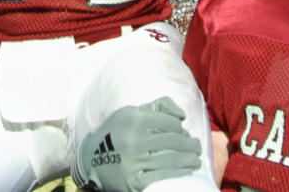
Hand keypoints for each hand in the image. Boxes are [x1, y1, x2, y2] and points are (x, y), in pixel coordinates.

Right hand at [73, 97, 201, 191]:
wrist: (92, 159)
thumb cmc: (118, 132)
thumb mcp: (131, 113)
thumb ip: (157, 107)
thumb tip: (181, 115)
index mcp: (133, 120)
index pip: (169, 122)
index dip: (180, 128)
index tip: (184, 132)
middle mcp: (133, 140)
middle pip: (172, 141)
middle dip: (190, 144)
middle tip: (196, 146)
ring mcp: (133, 162)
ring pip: (170, 159)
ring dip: (189, 159)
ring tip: (196, 159)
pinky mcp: (133, 181)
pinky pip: (162, 176)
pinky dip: (178, 173)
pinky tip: (187, 170)